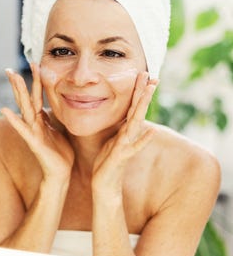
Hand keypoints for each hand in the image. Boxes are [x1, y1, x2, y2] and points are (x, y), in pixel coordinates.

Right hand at [0, 64, 73, 178]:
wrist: (61, 172)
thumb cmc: (61, 152)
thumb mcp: (60, 129)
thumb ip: (56, 116)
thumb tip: (59, 103)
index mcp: (42, 119)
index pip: (37, 97)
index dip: (36, 81)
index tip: (34, 64)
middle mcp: (35, 123)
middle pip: (26, 99)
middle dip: (19, 83)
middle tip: (10, 68)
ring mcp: (33, 132)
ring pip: (25, 108)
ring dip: (18, 92)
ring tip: (13, 77)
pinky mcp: (34, 142)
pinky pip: (23, 129)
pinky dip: (13, 119)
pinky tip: (3, 109)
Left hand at [92, 72, 157, 191]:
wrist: (103, 182)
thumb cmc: (106, 160)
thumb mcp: (111, 138)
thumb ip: (117, 126)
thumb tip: (120, 113)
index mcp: (123, 130)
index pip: (132, 107)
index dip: (137, 91)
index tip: (142, 74)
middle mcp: (128, 135)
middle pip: (136, 110)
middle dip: (143, 93)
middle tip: (150, 75)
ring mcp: (126, 145)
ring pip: (136, 122)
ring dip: (143, 106)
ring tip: (150, 90)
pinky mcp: (122, 156)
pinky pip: (134, 147)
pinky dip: (143, 140)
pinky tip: (152, 131)